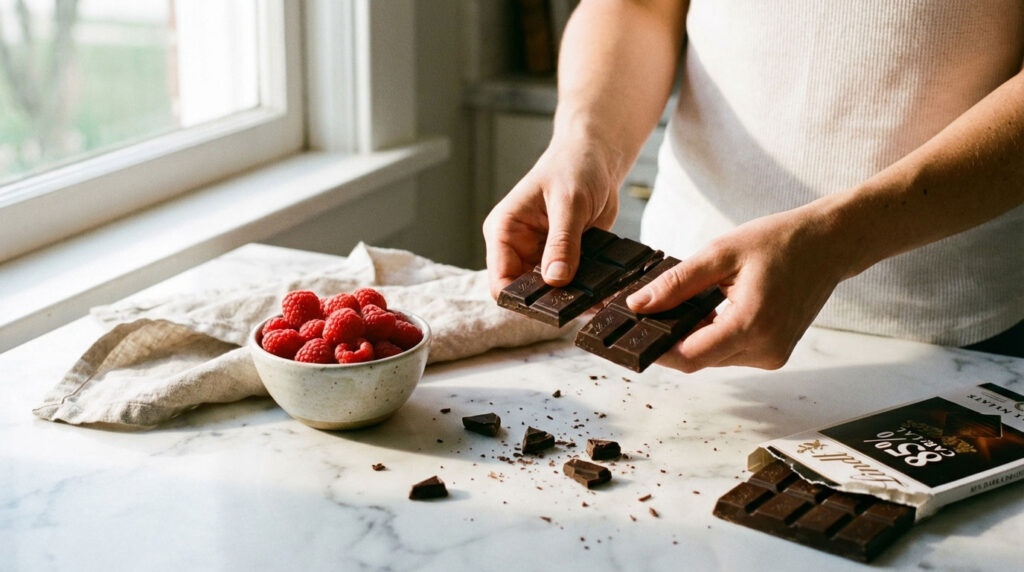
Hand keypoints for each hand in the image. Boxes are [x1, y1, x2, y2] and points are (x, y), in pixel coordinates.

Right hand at [482, 139, 622, 298]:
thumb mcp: (569, 203)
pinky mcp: (563, 257)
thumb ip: (562, 243)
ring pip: (549, 292)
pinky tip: (604, 293)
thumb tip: (555, 279)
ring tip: (597, 301)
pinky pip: (571, 283)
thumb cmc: (575, 167)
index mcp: (504, 231)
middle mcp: (518, 247)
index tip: (550, 307)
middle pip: (525, 292)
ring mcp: (540, 254)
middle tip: (579, 306)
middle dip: (550, 302)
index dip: (521, 300)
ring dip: (571, 297)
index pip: (500, 281)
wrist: (597, 157)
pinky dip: (586, 289)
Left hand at [626, 204, 851, 371]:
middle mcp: (765, 349)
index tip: (632, 334)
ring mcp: (772, 355)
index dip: (656, 349)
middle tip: (649, 311)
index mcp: (752, 325)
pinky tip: (712, 308)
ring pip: (713, 358)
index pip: (689, 357)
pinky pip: (730, 352)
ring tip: (688, 302)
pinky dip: (714, 335)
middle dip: (671, 339)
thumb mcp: (720, 253)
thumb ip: (676, 283)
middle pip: (698, 359)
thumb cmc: (779, 241)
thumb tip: (637, 305)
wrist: (829, 244)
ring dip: (694, 336)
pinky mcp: (774, 353)